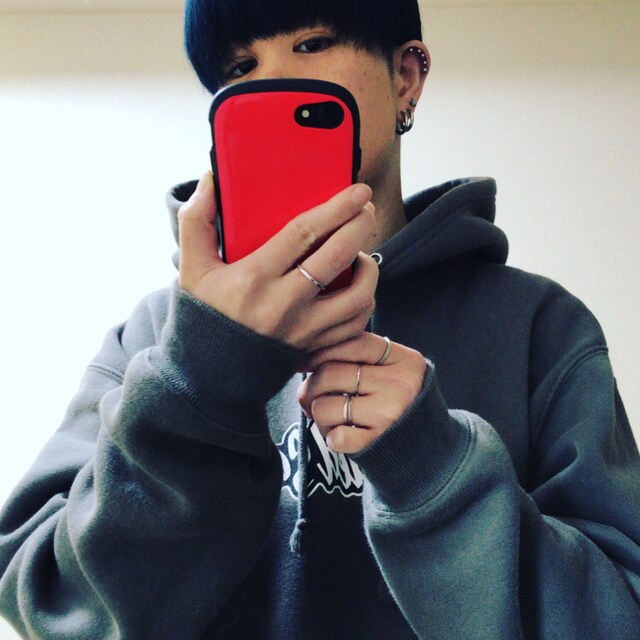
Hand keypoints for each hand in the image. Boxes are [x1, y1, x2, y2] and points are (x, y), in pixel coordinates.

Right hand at [178, 173, 378, 351]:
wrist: (209, 375)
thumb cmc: (204, 315)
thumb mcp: (191, 269)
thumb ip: (195, 222)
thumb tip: (210, 182)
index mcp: (253, 279)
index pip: (304, 234)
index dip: (335, 208)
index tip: (358, 191)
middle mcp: (284, 304)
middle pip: (338, 257)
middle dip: (359, 226)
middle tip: (367, 209)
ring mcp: (304, 330)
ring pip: (358, 295)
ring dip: (368, 268)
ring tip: (360, 251)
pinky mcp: (315, 348)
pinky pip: (356, 325)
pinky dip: (364, 302)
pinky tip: (357, 286)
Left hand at [298, 333, 426, 453]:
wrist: (429, 447)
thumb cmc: (399, 401)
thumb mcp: (392, 370)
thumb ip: (360, 357)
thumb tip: (305, 359)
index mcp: (403, 360)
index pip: (351, 343)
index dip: (320, 352)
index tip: (308, 363)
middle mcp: (398, 385)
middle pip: (329, 374)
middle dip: (311, 386)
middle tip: (311, 395)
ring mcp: (388, 415)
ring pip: (323, 407)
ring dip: (319, 415)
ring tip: (333, 417)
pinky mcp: (376, 443)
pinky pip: (333, 437)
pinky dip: (331, 438)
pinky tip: (344, 435)